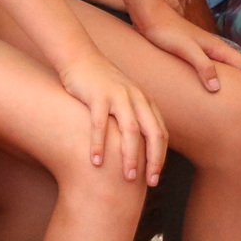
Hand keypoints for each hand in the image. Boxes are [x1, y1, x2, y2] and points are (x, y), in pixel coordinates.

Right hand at [56, 52, 165, 183]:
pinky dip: (99, 144)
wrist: (79, 57)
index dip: (160, 157)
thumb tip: (137, 148)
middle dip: (153, 161)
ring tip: (127, 178)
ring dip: (130, 156)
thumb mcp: (123, 98)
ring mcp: (118, 96)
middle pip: (152, 134)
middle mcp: (136, 98)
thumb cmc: (100, 83)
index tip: (154, 178)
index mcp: (145, 101)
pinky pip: (100, 124)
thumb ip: (133, 117)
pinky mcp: (98, 95)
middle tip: (148, 183)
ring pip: (130, 131)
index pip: (160, 133)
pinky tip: (96, 162)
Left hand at [134, 12, 240, 95]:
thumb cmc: (166, 33)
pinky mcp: (194, 50)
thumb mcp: (186, 50)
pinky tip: (216, 84)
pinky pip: (216, 66)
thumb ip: (203, 66)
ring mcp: (205, 49)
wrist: (150, 16)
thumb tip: (218, 88)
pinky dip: (224, 76)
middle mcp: (214, 47)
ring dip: (240, 78)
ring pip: (229, 65)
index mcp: (217, 48)